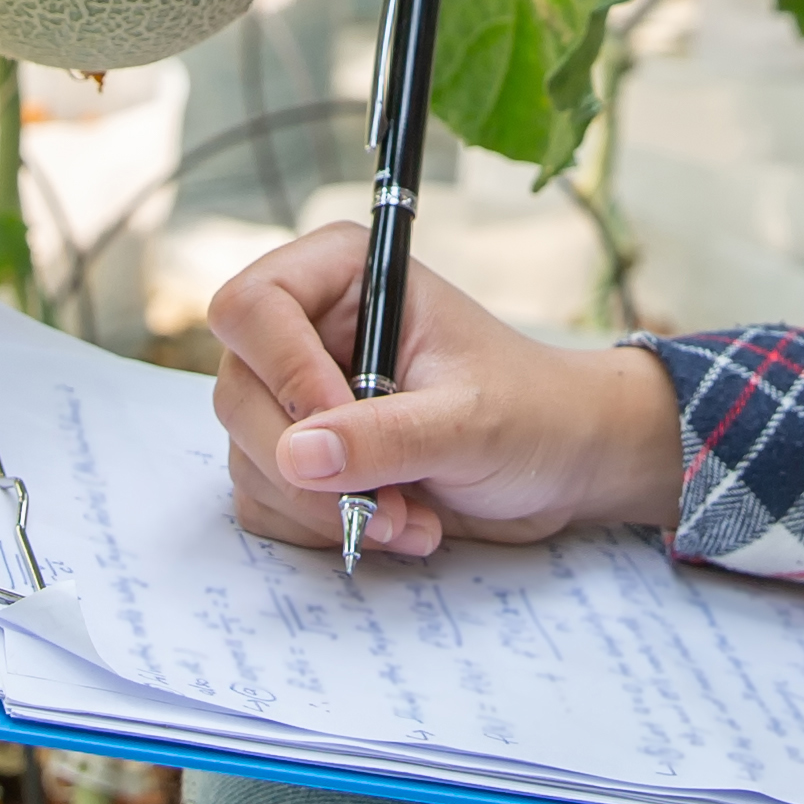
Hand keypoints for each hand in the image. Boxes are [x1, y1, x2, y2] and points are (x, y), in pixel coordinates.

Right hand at [206, 222, 686, 558]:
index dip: (284, 373)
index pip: (252, 307)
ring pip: (248, 456)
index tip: (335, 427)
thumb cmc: (532, 413)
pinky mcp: (302, 457)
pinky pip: (264, 500)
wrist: (563, 465)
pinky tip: (394, 526)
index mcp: (343, 276)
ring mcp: (296, 396)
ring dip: (322, 508)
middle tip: (384, 506)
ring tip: (408, 520)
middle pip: (239, 393)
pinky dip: (320, 527)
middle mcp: (306, 330)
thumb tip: (299, 456)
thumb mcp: (470, 421)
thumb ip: (386, 435)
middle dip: (308, 468)